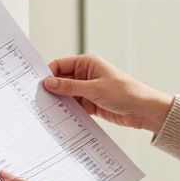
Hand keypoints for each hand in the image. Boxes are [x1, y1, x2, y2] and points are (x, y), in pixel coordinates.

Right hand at [44, 55, 174, 133]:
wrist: (143, 110)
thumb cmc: (125, 92)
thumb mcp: (94, 89)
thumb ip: (69, 86)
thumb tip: (49, 83)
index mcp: (87, 63)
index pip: (60, 65)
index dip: (48, 74)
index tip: (36, 85)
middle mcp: (86, 75)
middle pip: (61, 80)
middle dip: (51, 90)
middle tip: (38, 100)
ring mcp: (87, 90)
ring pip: (66, 94)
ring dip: (59, 102)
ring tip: (46, 111)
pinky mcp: (91, 103)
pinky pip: (74, 106)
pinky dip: (68, 111)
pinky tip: (59, 117)